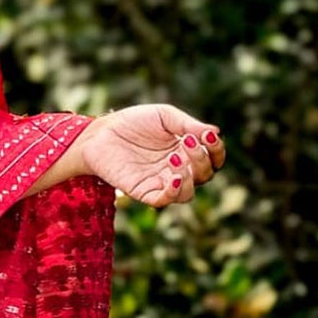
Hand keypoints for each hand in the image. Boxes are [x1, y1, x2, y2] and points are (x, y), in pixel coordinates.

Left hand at [76, 103, 225, 207]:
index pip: (212, 159)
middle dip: (201, 159)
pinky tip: (174, 176)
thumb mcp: (165, 116)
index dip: (217, 151)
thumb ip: (188, 125)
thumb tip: (215, 133)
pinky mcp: (143, 192)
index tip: (209, 136)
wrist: (100, 132)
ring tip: (174, 157)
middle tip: (187, 141)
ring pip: (188, 193)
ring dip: (189, 177)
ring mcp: (160, 182)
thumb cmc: (132, 123)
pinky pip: (164, 201)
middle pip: (204, 175)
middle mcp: (177, 169)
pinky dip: (174, 192)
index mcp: (185, 151)